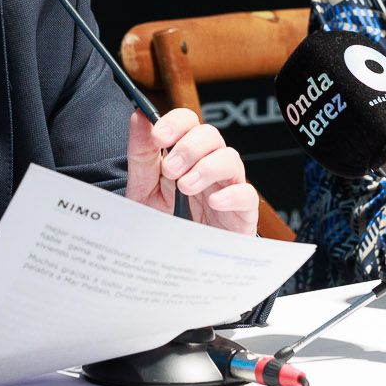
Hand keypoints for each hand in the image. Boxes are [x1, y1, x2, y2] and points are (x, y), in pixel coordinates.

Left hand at [126, 107, 256, 234]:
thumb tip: (138, 116)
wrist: (175, 269)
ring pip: (231, 158)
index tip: (159, 135)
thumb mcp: (143, 190)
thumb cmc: (164, 226)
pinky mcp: (241, 214)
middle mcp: (208, 167)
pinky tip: (212, 202)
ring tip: (185, 186)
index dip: (176, 122)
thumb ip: (141, 155)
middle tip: (170, 170)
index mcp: (184, 157)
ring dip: (207, 167)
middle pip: (211, 134)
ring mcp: (227, 189)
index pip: (188, 122)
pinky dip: (231, 194)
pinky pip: (247, 194)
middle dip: (189, 146)